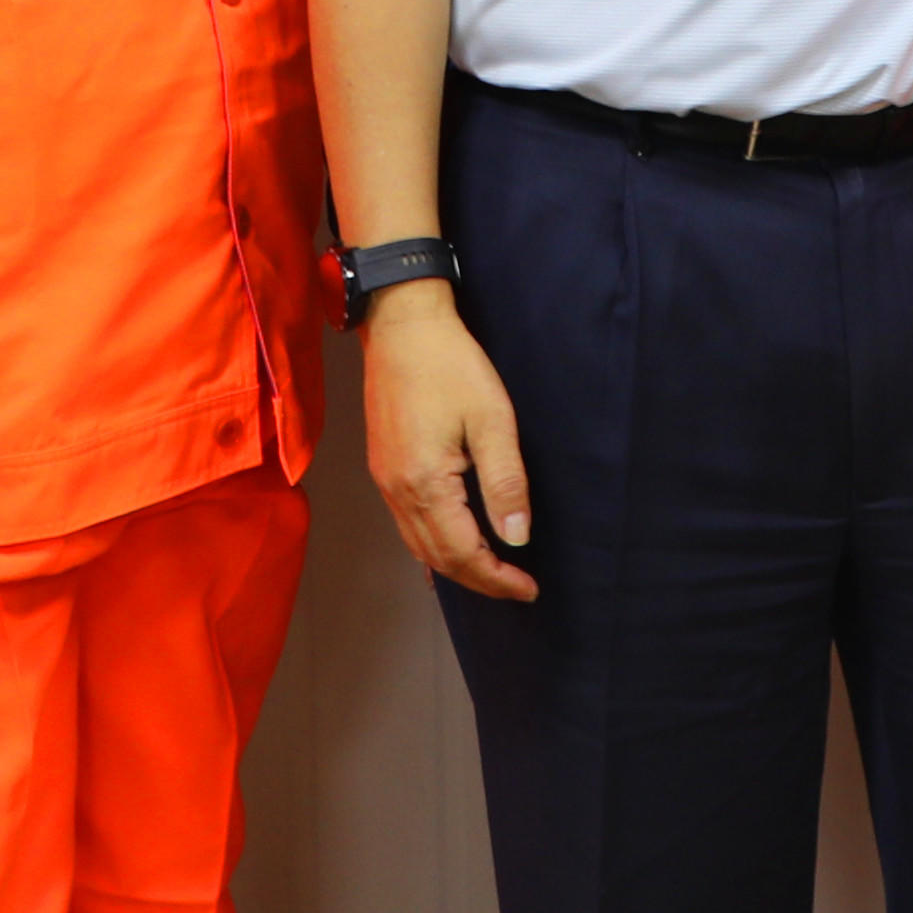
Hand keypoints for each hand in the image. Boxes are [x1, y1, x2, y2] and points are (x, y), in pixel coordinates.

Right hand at [364, 283, 541, 603]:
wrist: (402, 324)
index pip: (463, 553)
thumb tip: (517, 537)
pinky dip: (432, 546)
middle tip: (517, 587)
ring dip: (455, 566)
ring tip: (493, 571)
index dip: (498, 578)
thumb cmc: (450, 364)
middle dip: (479, 580)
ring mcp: (385, 481)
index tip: (529, 588)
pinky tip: (451, 546)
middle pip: (438, 558)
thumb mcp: (492, 419)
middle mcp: (398, 491)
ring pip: (418, 546)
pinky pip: (406, 525)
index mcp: (425, 483)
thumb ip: (505, 482)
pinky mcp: (383, 467)